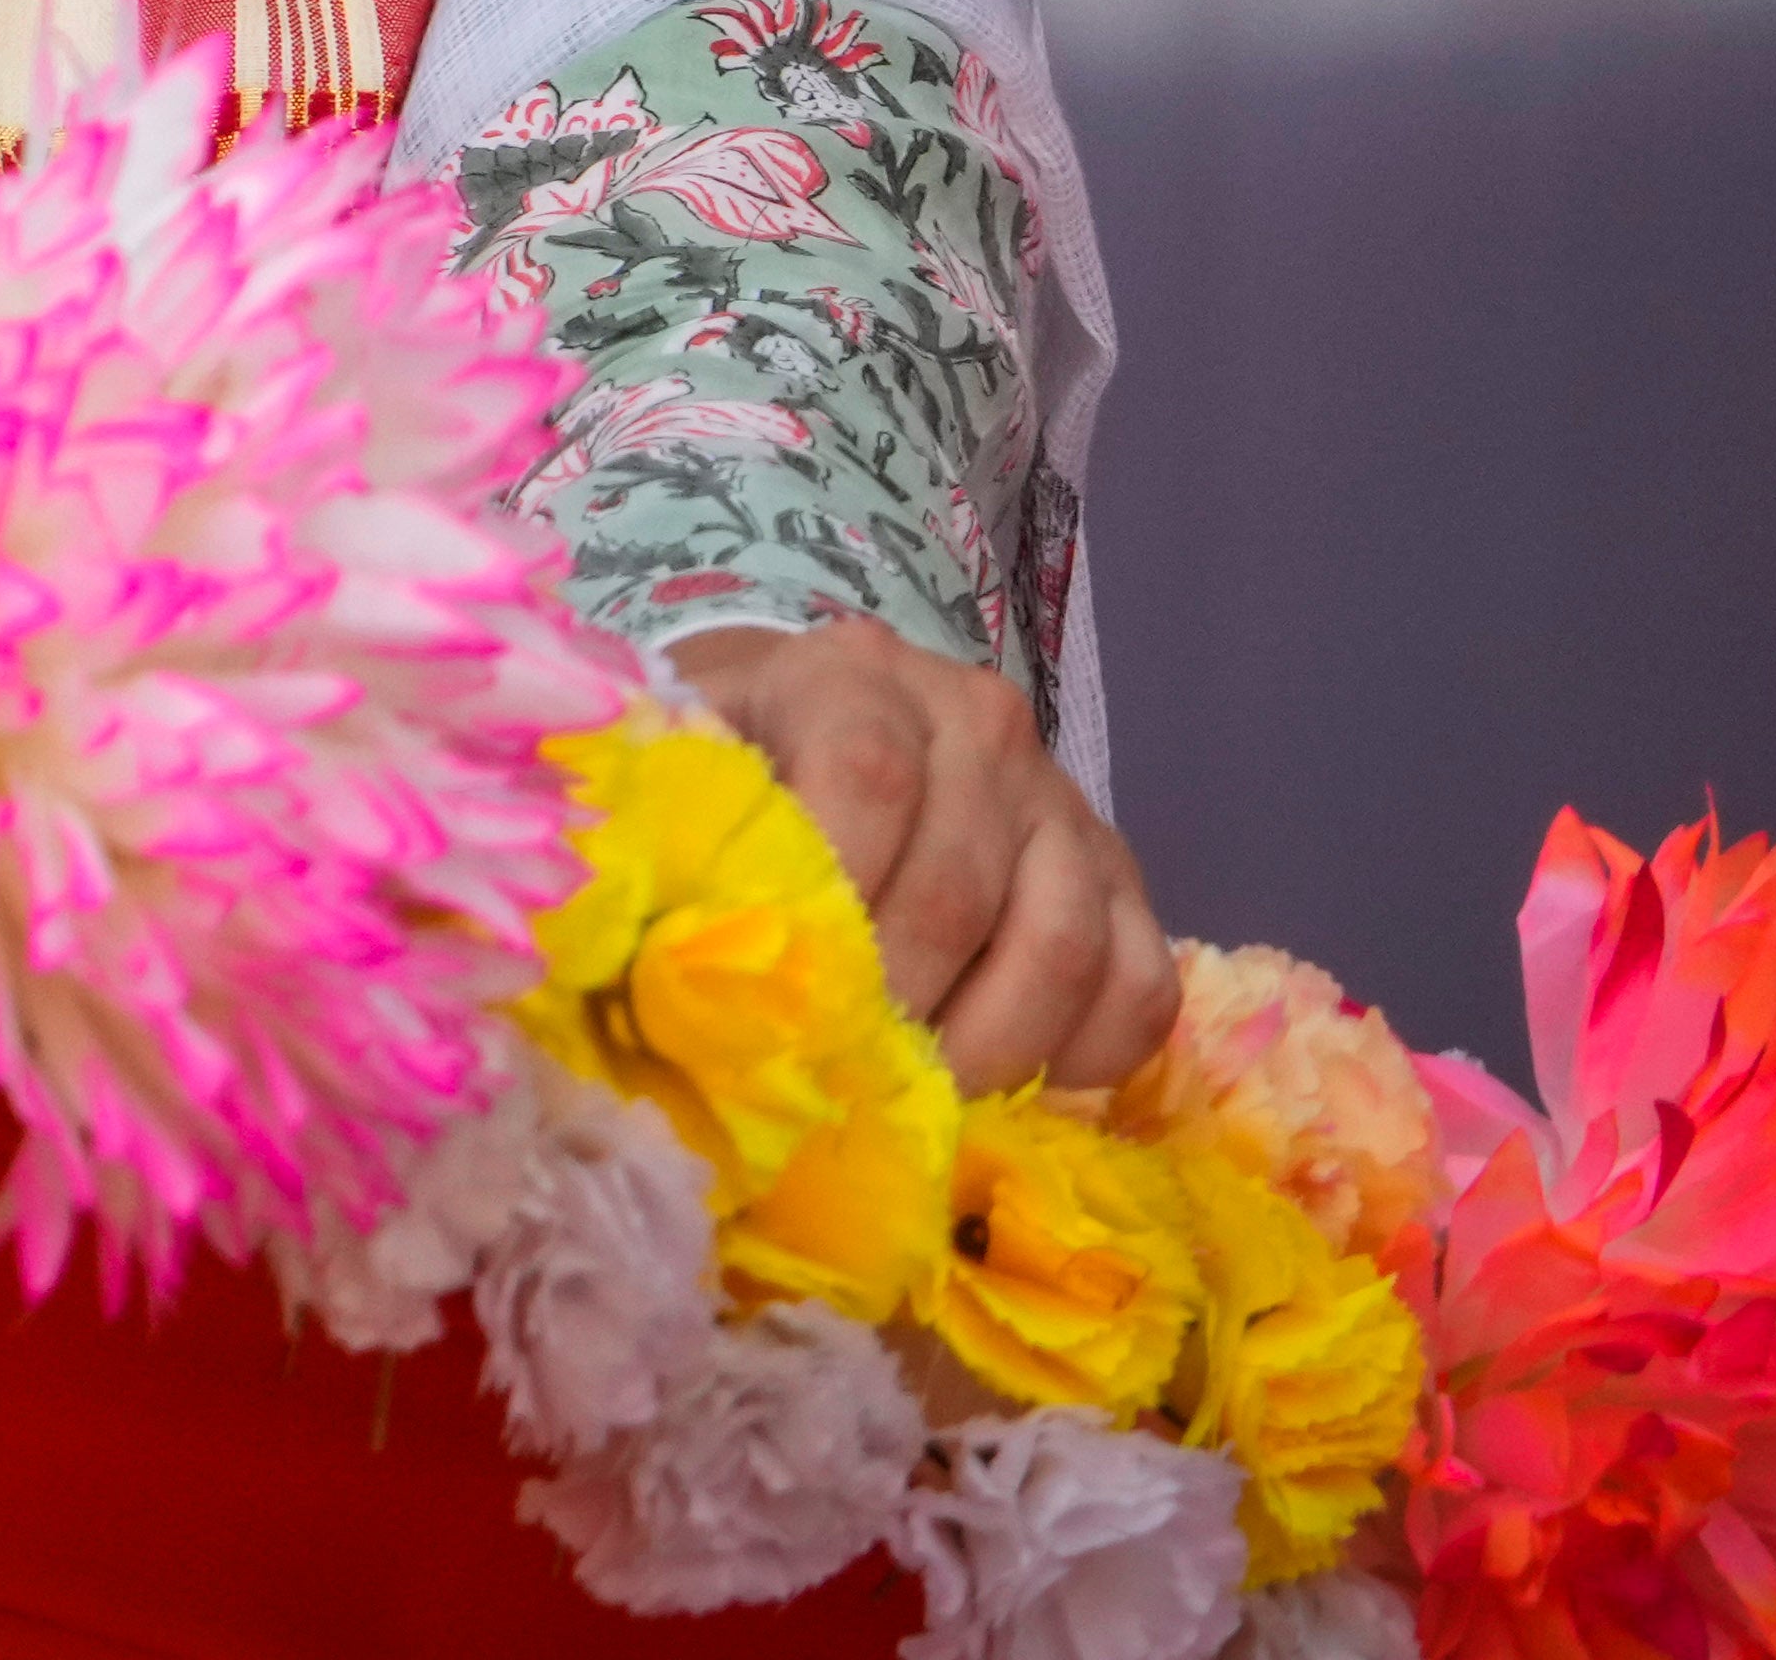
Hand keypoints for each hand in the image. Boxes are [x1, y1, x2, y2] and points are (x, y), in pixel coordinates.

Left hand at [668, 614, 1175, 1096]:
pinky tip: (1009, 1082)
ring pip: (1065, 945)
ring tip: (917, 1098)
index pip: (868, 778)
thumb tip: (635, 967)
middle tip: (839, 1086)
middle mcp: (974, 719)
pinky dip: (1081, 1056)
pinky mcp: (1118, 872)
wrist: (817, 719)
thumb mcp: (678, 775)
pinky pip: (1140, 986)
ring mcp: (1059, 796)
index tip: (789, 1003)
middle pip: (960, 889)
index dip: (837, 906)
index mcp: (850, 677)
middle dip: (895, 1013)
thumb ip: (659, 845)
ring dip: (987, 1050)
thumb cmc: (733, 772)